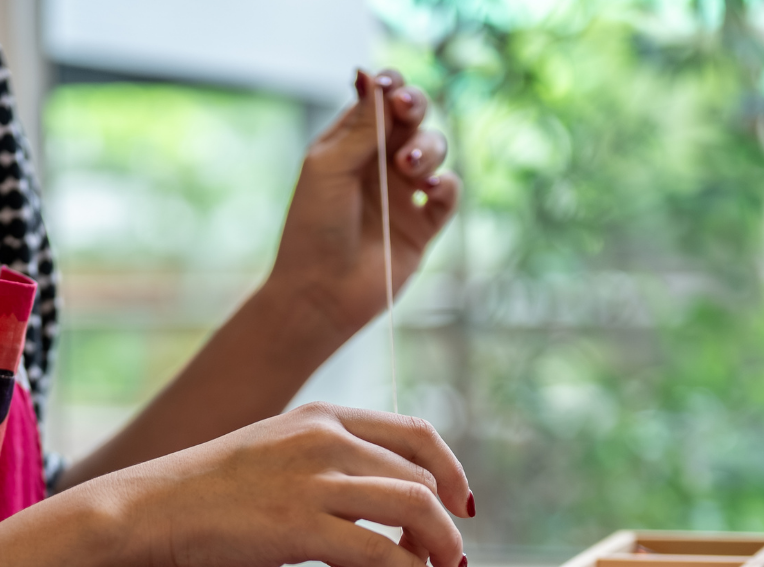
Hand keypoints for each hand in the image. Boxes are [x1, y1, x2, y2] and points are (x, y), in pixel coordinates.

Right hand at [112, 403, 471, 566]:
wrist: (147, 513)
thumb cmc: (210, 499)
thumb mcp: (280, 471)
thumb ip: (337, 500)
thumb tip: (387, 556)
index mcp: (324, 417)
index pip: (416, 434)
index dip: (450, 471)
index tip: (461, 505)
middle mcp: (326, 438)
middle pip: (422, 476)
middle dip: (448, 522)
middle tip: (452, 555)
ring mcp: (314, 480)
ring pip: (413, 507)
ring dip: (440, 545)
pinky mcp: (299, 525)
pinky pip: (380, 550)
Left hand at [266, 68, 459, 343]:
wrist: (322, 293)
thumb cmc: (314, 228)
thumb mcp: (330, 167)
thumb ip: (360, 126)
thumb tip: (373, 76)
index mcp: (349, 145)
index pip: (378, 102)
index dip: (390, 87)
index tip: (391, 87)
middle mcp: (379, 165)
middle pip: (412, 119)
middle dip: (415, 107)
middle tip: (407, 109)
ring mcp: (404, 195)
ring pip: (434, 151)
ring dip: (427, 150)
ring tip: (408, 168)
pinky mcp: (423, 227)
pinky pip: (449, 196)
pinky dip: (447, 186)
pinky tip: (431, 192)